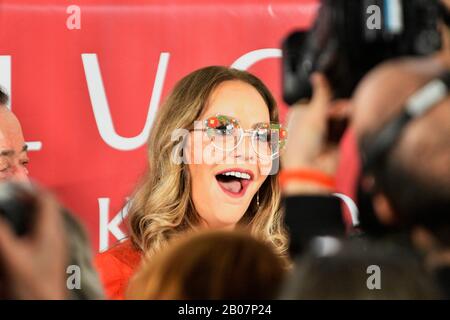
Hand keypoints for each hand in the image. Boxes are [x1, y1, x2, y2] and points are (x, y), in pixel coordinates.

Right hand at [0, 188, 67, 298]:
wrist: (45, 305)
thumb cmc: (31, 284)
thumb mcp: (10, 256)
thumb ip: (1, 231)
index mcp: (51, 230)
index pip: (46, 199)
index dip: (28, 190)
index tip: (10, 189)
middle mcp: (57, 235)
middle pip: (47, 208)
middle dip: (27, 200)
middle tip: (8, 200)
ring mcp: (57, 245)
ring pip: (46, 220)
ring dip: (29, 213)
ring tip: (11, 214)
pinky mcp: (52, 255)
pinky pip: (44, 232)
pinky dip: (31, 226)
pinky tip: (18, 234)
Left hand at [282, 73, 343, 194]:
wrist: (311, 170)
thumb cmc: (303, 144)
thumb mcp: (312, 113)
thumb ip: (321, 94)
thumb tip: (318, 75)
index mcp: (297, 115)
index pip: (314, 99)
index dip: (323, 97)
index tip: (330, 93)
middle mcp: (308, 124)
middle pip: (327, 107)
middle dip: (334, 107)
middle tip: (337, 109)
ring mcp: (321, 134)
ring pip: (336, 117)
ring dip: (342, 113)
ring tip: (347, 113)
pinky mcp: (333, 142)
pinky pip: (343, 127)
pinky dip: (347, 122)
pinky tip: (352, 116)